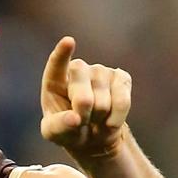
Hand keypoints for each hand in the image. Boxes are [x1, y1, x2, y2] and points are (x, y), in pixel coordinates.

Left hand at [40, 37, 131, 158]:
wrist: (92, 135)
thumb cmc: (68, 130)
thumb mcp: (54, 133)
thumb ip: (59, 125)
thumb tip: (74, 118)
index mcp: (55, 80)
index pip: (57, 64)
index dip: (62, 54)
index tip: (68, 42)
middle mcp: (78, 70)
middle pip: (82, 93)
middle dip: (82, 113)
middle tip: (80, 120)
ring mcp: (101, 71)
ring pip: (103, 101)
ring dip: (99, 118)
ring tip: (93, 119)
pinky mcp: (121, 78)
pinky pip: (122, 101)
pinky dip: (116, 118)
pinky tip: (109, 120)